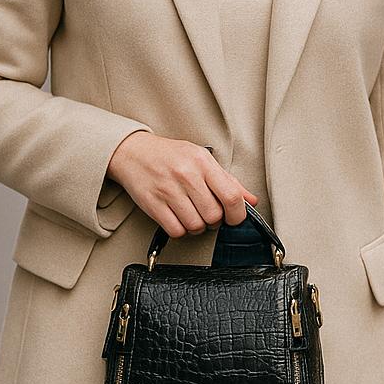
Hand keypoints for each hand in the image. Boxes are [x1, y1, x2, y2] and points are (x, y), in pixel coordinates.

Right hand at [106, 131, 258, 236]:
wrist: (132, 152)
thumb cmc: (169, 156)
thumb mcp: (201, 159)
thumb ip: (227, 181)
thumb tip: (251, 200)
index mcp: (202, 162)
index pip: (231, 196)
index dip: (237, 215)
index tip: (234, 218)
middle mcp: (186, 175)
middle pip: (214, 216)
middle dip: (214, 221)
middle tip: (207, 214)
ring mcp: (168, 190)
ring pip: (196, 226)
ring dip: (197, 227)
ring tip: (191, 215)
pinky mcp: (153, 204)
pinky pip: (176, 230)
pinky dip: (181, 230)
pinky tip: (179, 219)